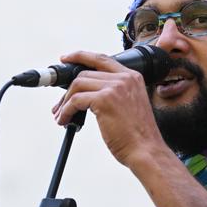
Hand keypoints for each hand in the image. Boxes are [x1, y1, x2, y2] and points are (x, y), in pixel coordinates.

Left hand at [52, 51, 166, 167]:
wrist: (146, 150)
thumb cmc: (137, 135)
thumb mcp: (130, 105)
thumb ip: (115, 92)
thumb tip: (86, 92)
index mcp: (132, 77)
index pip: (102, 59)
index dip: (81, 56)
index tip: (67, 58)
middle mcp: (124, 78)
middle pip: (85, 73)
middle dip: (68, 90)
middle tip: (60, 106)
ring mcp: (114, 87)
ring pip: (77, 85)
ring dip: (65, 102)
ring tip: (62, 116)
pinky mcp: (104, 100)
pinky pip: (75, 100)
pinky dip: (66, 111)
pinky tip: (65, 120)